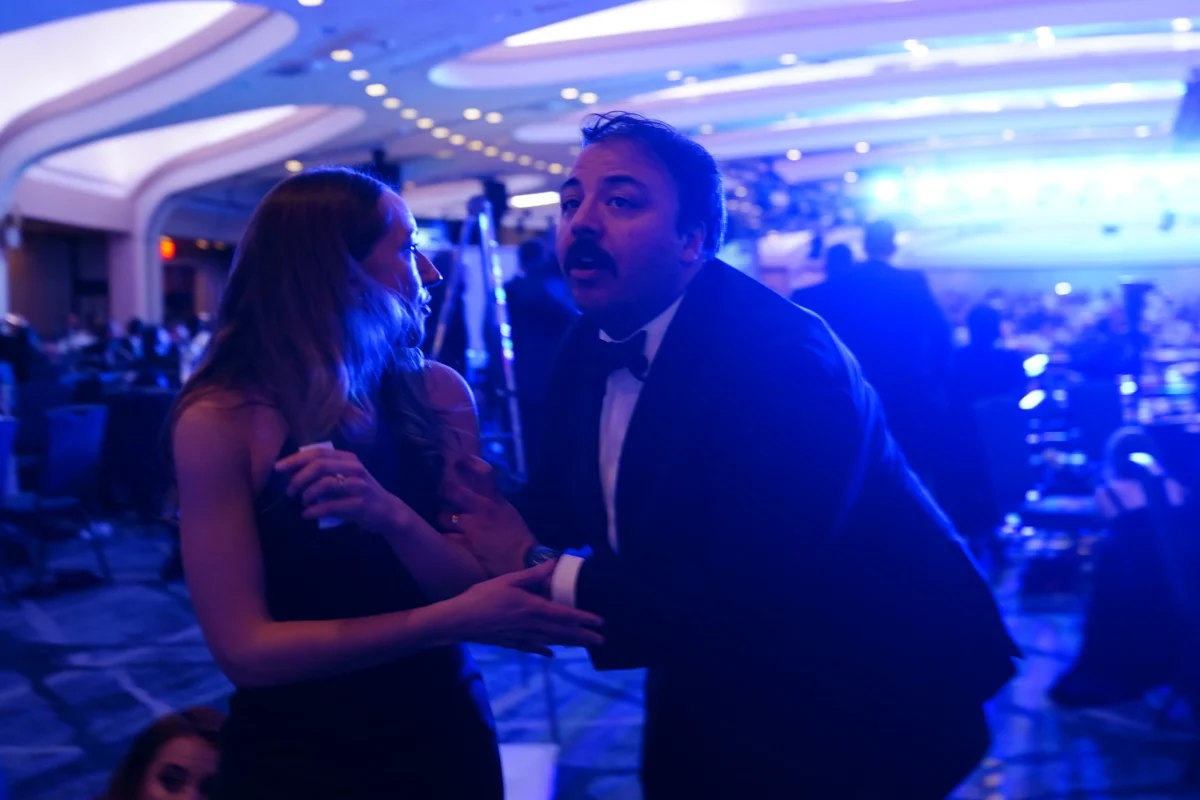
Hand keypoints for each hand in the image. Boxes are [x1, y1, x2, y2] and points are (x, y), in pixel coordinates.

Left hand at [275, 447, 410, 534]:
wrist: (387, 512)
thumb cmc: (361, 494)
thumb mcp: (346, 477)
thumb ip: (326, 472)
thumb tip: (293, 472)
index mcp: (348, 459)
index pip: (317, 453)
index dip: (295, 459)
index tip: (278, 468)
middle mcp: (354, 468)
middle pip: (319, 466)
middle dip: (298, 478)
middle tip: (289, 491)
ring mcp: (359, 486)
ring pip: (324, 484)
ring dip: (307, 494)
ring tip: (302, 502)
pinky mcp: (360, 504)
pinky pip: (331, 505)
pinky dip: (315, 511)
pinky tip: (307, 514)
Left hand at [441, 456, 535, 575]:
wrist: (523, 560)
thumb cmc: (518, 536)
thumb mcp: (508, 511)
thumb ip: (492, 501)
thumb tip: (477, 494)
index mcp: (495, 500)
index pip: (484, 473)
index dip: (469, 462)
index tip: (459, 460)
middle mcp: (481, 509)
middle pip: (452, 491)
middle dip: (445, 491)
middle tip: (444, 493)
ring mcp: (471, 527)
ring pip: (443, 516)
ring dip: (445, 519)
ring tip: (449, 523)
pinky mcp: (465, 545)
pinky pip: (446, 537)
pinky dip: (447, 538)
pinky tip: (451, 540)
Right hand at [444, 561, 603, 655]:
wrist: (460, 621)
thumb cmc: (483, 597)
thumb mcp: (509, 580)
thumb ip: (533, 574)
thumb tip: (554, 563)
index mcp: (533, 608)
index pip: (565, 615)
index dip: (584, 619)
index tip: (600, 622)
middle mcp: (532, 626)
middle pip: (563, 633)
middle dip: (583, 637)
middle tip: (601, 641)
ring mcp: (522, 637)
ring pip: (552, 641)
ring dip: (570, 644)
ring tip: (584, 645)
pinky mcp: (511, 643)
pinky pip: (533, 648)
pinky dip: (544, 650)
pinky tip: (552, 654)